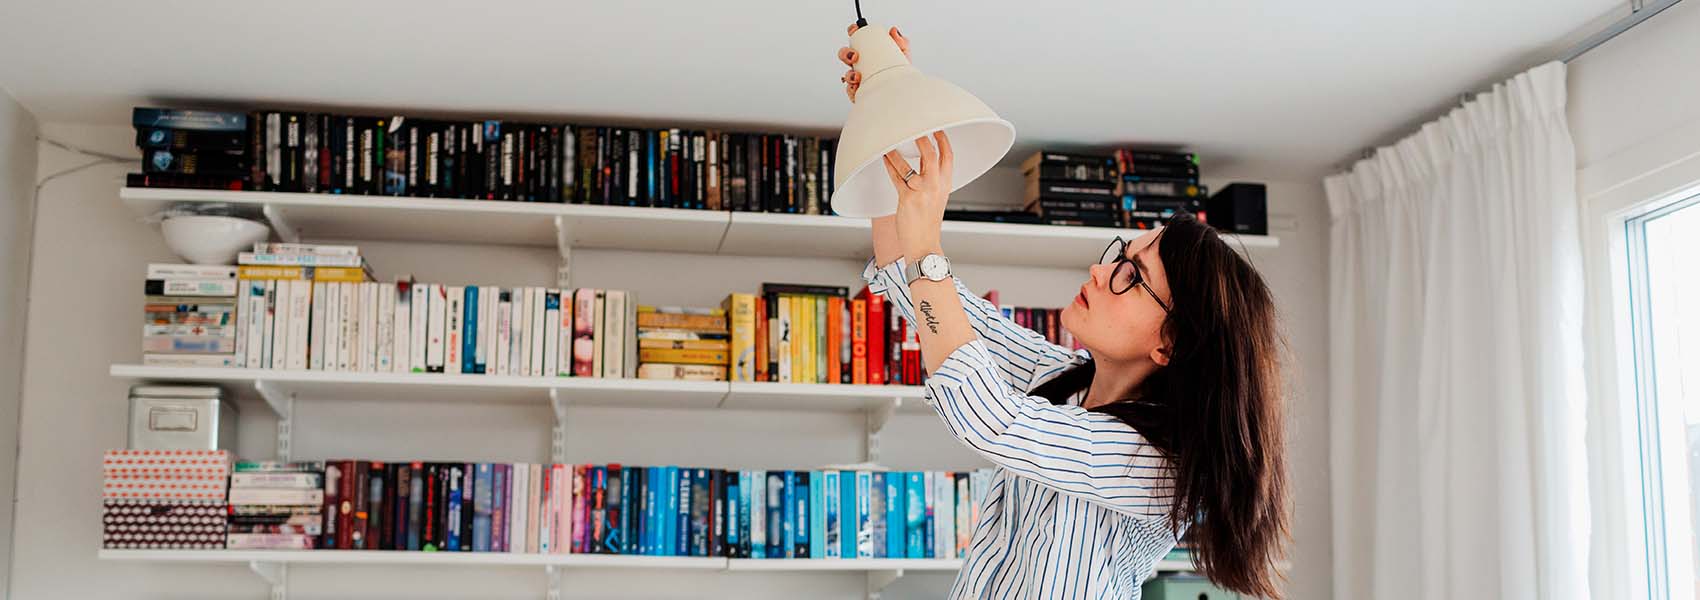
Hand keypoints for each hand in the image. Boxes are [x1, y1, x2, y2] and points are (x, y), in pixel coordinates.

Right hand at [838, 24, 909, 102]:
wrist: (904, 94)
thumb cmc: (902, 76)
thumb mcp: (904, 56)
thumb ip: (901, 42)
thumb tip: (894, 31)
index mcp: (869, 53)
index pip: (857, 40)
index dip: (853, 33)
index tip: (854, 30)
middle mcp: (862, 65)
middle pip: (845, 56)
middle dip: (845, 53)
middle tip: (855, 55)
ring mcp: (858, 79)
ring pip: (847, 75)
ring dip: (849, 74)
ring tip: (858, 76)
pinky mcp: (858, 93)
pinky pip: (850, 91)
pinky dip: (852, 89)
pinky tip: (857, 87)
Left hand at [880, 132, 952, 259]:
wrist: (924, 245)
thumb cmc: (927, 224)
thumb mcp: (935, 199)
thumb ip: (931, 182)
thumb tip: (920, 165)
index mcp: (945, 185)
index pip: (948, 157)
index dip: (942, 140)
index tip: (936, 128)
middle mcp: (936, 186)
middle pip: (931, 155)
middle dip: (922, 138)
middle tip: (913, 127)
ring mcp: (922, 192)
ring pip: (909, 165)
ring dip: (897, 151)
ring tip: (889, 141)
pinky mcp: (908, 199)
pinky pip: (897, 177)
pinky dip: (889, 166)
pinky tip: (884, 158)